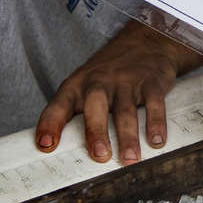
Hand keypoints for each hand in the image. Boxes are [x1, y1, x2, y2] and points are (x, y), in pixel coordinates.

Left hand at [35, 20, 202, 164]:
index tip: (45, 145)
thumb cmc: (109, 75)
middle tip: (100, 155)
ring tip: (129, 159)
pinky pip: (154, 104)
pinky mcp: (151, 83)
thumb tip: (67, 151)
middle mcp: (100, 83)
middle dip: (96, 131)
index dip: (50, 125)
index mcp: (77, 86)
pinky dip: (155, 123)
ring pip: (125, 111)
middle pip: (95, 107)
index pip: (59, 106)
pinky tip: (157, 141)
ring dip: (128, 137)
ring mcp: (127, 82)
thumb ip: (77, 113)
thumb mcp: (86, 85)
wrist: (145, 43)